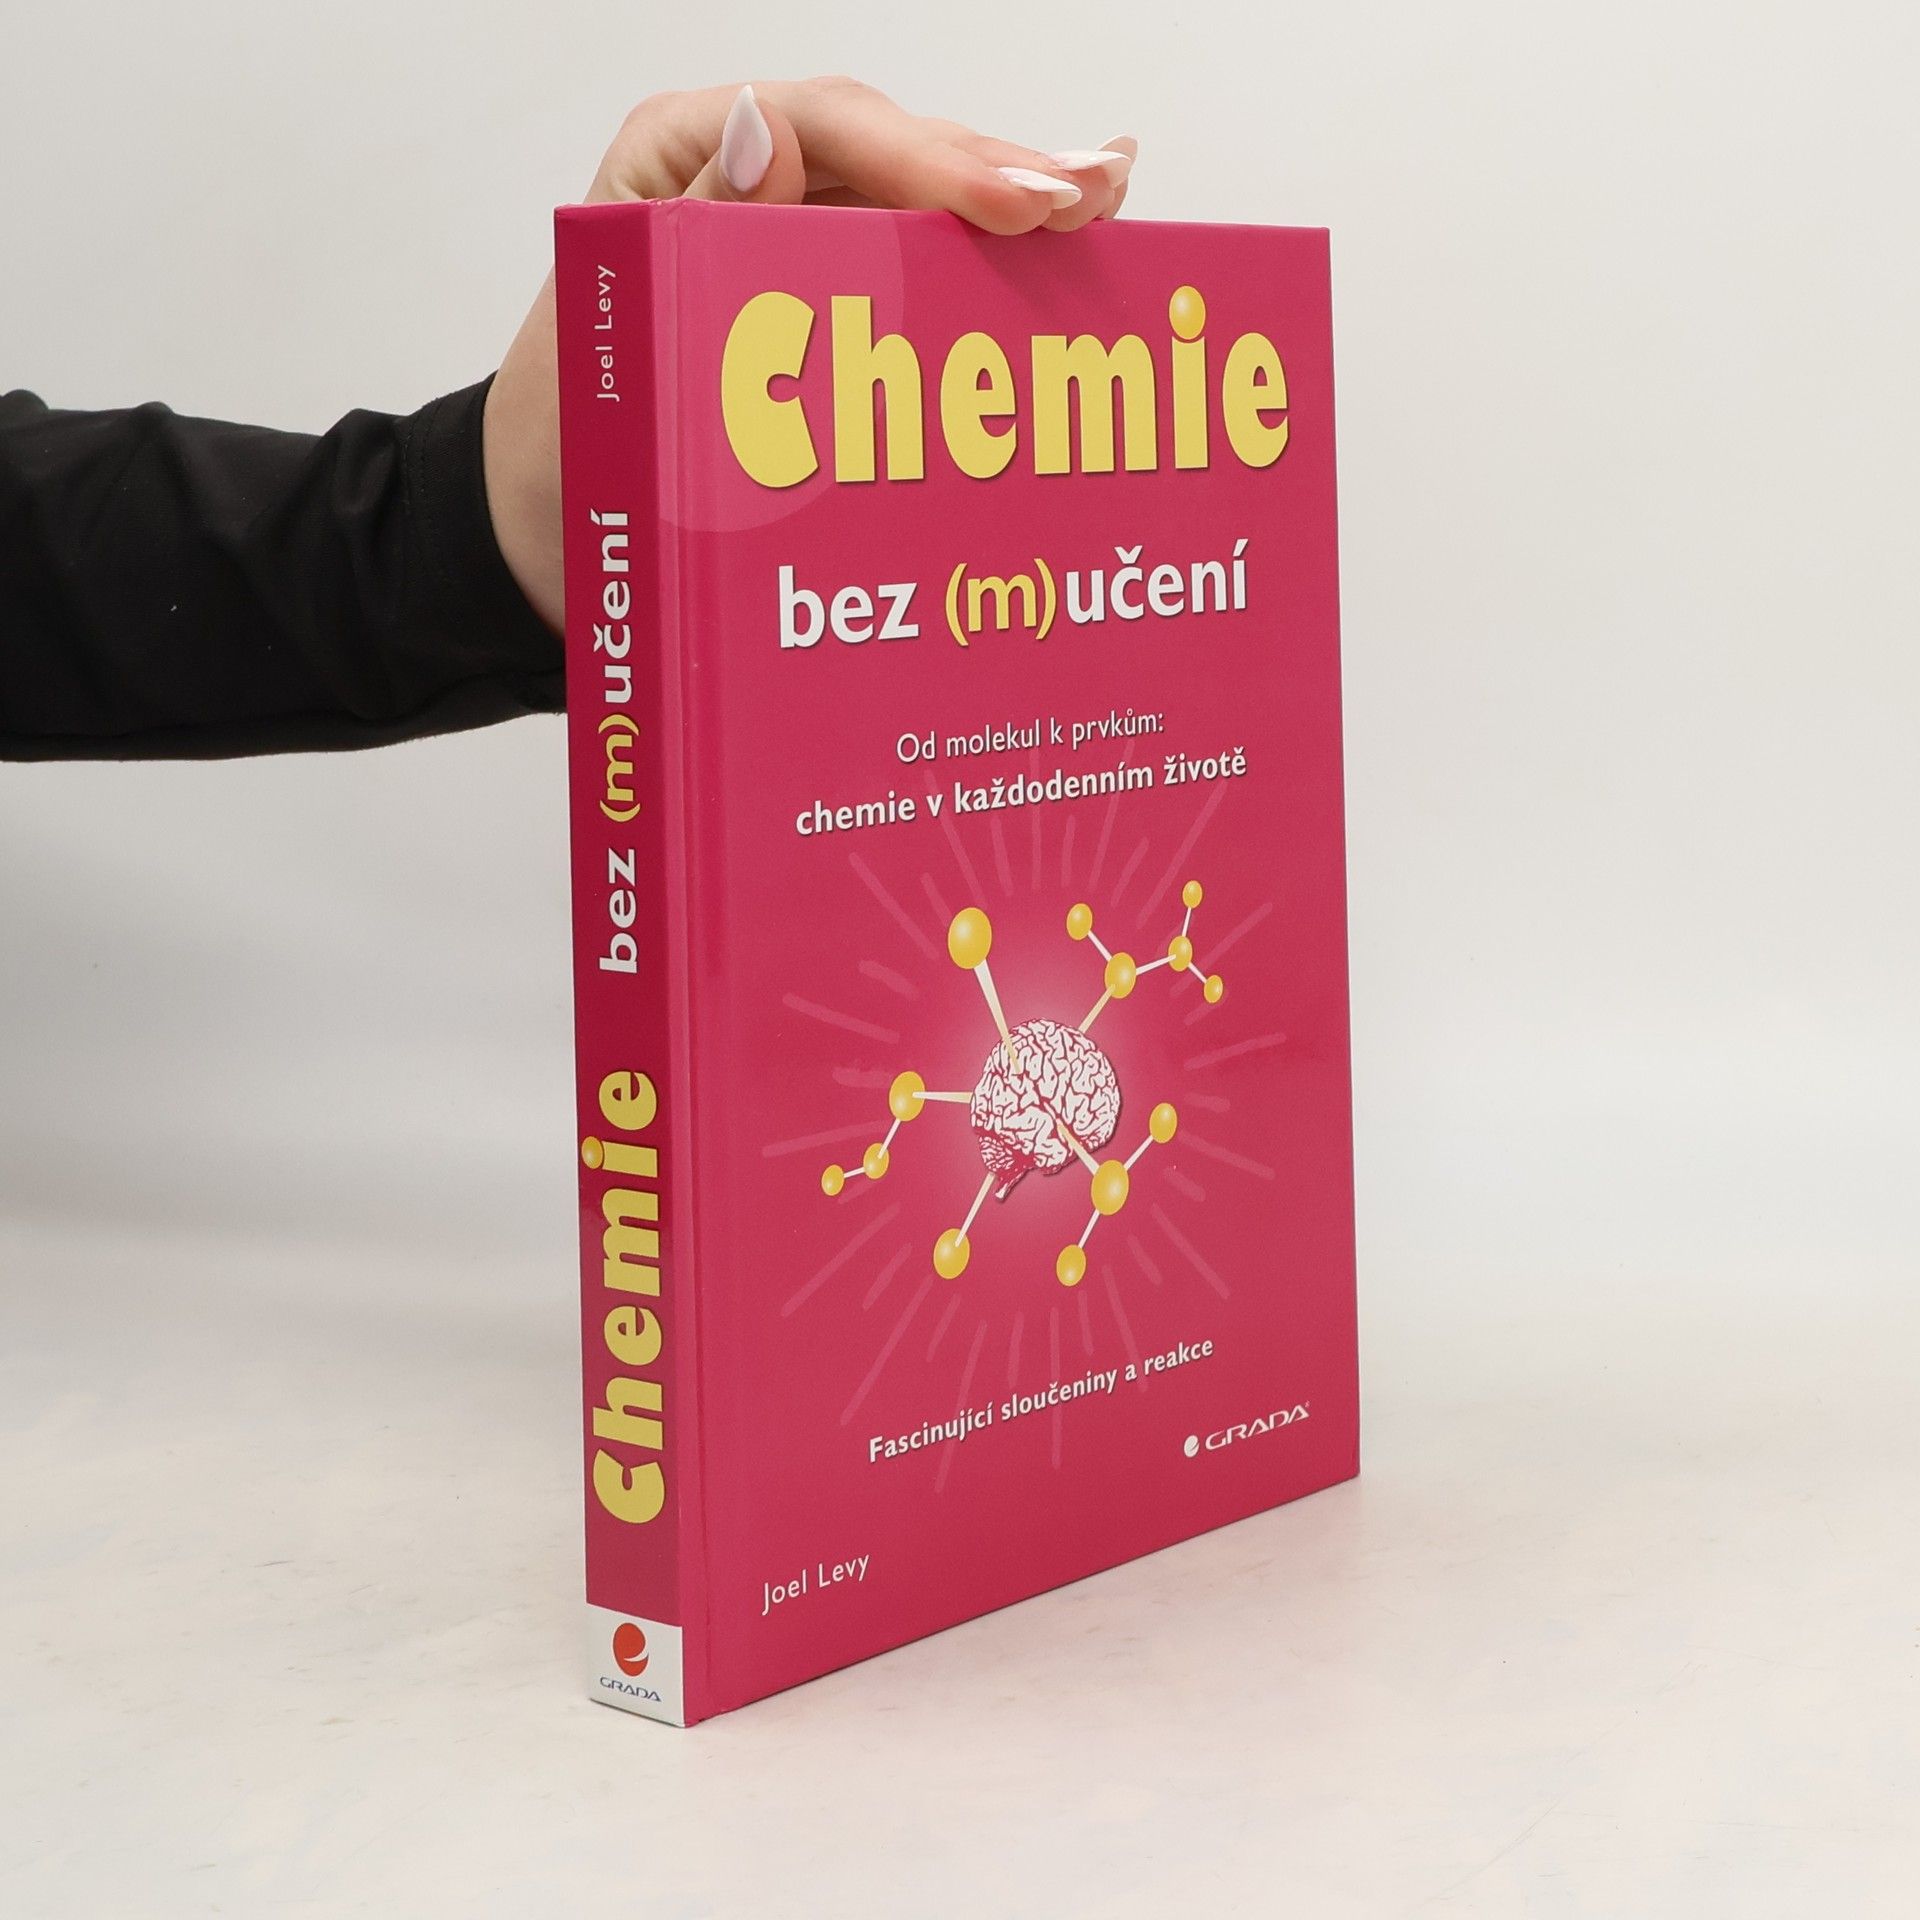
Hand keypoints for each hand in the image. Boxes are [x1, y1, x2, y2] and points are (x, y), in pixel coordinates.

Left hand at [484, 80, 1136, 630]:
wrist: (555, 529)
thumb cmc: (572, 446)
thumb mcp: (614, 350)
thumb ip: (690, 236)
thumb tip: (768, 128)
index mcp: (679, 161)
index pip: (827, 131)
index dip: (933, 164)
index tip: (1015, 208)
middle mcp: (743, 183)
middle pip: (891, 154)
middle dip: (997, 173)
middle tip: (1095, 195)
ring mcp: (791, 238)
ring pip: (916, 204)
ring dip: (1014, 205)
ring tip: (1105, 200)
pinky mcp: (823, 298)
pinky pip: (912, 266)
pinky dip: (987, 264)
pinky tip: (1064, 245)